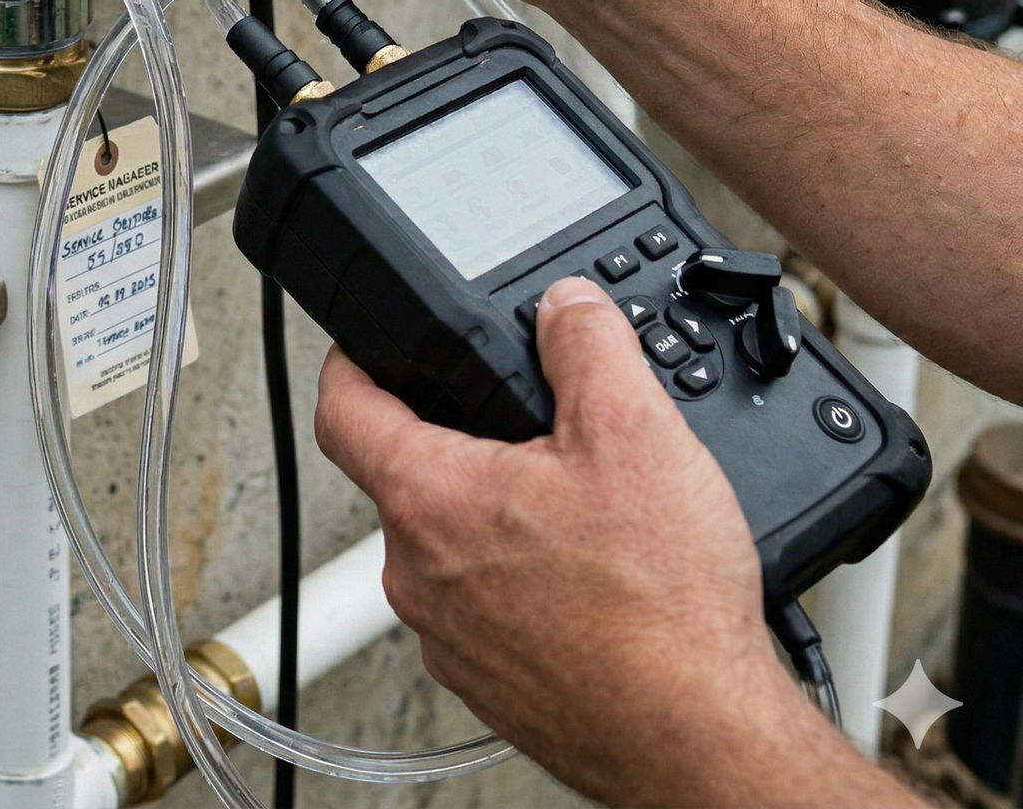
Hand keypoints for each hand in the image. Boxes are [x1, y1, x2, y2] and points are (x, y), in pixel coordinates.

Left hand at [314, 278, 895, 808]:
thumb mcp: (633, 430)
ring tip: (571, 509)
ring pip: (447, 546)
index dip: (351, 359)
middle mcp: (417, 574)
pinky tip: (586, 579)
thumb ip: (586, 344)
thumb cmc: (662, 610)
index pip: (342, 407)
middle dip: (456, 441)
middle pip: (403, 475)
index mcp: (428, 499)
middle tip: (521, 428)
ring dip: (494, 517)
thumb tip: (564, 306)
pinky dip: (520, 583)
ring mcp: (450, 638)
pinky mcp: (491, 685)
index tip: (366, 342)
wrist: (704, 741)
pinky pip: (484, 608)